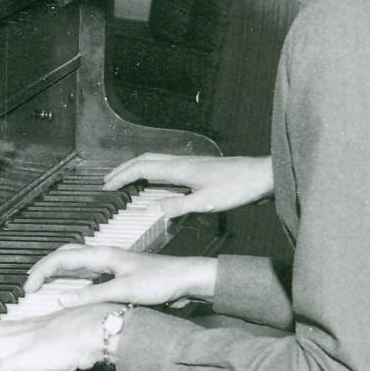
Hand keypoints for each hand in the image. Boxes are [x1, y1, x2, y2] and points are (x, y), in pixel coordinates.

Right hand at [22, 245, 215, 306]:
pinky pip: (87, 272)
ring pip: (75, 263)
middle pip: (65, 256)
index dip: (41, 271)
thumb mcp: (125, 291)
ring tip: (43, 286)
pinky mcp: (118, 273)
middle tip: (29, 286)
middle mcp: (104, 255)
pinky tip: (71, 291)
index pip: (61, 258)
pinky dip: (71, 279)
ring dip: (57, 272)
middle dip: (44, 269)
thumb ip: (92, 295)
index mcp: (103, 255)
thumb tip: (60, 301)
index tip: (27, 287)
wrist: (188, 278)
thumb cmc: (161, 281)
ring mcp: (111, 263)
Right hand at [104, 150, 274, 215]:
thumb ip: (178, 206)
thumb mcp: (206, 203)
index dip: (121, 177)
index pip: (141, 168)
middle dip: (124, 170)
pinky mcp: (200, 170)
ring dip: (138, 170)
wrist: (263, 176)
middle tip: (109, 182)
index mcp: (180, 168)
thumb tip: (152, 210)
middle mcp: (182, 162)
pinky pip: (168, 168)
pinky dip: (154, 174)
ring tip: (127, 181)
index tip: (106, 187)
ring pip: (156, 162)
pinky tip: (158, 185)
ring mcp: (191, 165)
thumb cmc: (239, 187)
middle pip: (145, 160)